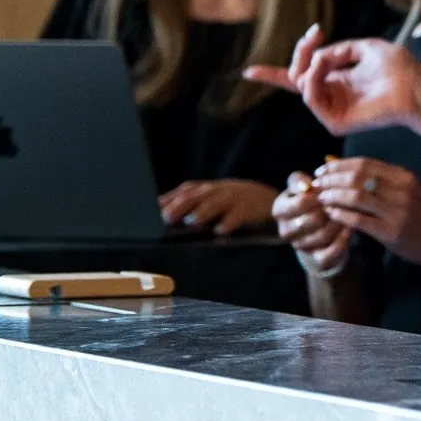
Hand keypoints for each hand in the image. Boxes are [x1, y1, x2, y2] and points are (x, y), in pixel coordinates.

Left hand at [158, 177, 279, 235]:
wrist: (269, 199)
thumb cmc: (233, 202)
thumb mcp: (212, 197)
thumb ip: (190, 203)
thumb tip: (161, 213)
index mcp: (206, 189)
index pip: (183, 192)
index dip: (168, 200)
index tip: (151, 211)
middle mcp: (217, 191)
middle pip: (195, 196)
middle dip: (180, 206)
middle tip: (166, 217)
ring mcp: (232, 198)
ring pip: (215, 203)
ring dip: (203, 212)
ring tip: (191, 221)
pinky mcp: (247, 209)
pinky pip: (237, 216)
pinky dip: (228, 223)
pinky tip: (220, 231)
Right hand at [243, 27, 420, 136]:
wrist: (414, 85)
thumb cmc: (398, 68)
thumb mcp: (365, 47)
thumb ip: (339, 49)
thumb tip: (318, 55)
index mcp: (338, 80)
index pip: (301, 78)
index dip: (274, 75)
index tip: (248, 71)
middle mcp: (332, 95)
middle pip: (297, 76)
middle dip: (301, 52)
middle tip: (315, 35)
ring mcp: (332, 110)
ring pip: (302, 84)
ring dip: (309, 63)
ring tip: (325, 54)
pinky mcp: (335, 122)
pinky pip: (310, 97)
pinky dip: (312, 78)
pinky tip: (323, 66)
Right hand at [273, 171, 350, 273]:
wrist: (317, 231)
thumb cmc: (310, 202)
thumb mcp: (303, 187)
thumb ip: (301, 181)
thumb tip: (306, 185)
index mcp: (279, 209)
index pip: (302, 202)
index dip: (321, 196)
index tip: (331, 191)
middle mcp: (285, 230)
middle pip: (313, 219)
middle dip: (331, 210)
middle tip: (343, 203)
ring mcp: (300, 246)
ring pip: (323, 235)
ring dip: (338, 223)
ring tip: (348, 214)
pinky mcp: (317, 260)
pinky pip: (332, 251)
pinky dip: (343, 239)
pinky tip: (349, 229)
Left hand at [312, 157, 420, 276]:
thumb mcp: (408, 189)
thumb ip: (383, 180)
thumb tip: (346, 170)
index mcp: (403, 176)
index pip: (365, 163)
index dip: (339, 165)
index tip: (323, 169)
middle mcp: (400, 190)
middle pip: (357, 177)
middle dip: (331, 179)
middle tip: (317, 184)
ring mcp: (396, 211)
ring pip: (356, 196)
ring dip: (333, 195)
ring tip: (321, 198)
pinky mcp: (391, 233)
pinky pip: (359, 220)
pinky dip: (341, 214)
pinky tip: (331, 214)